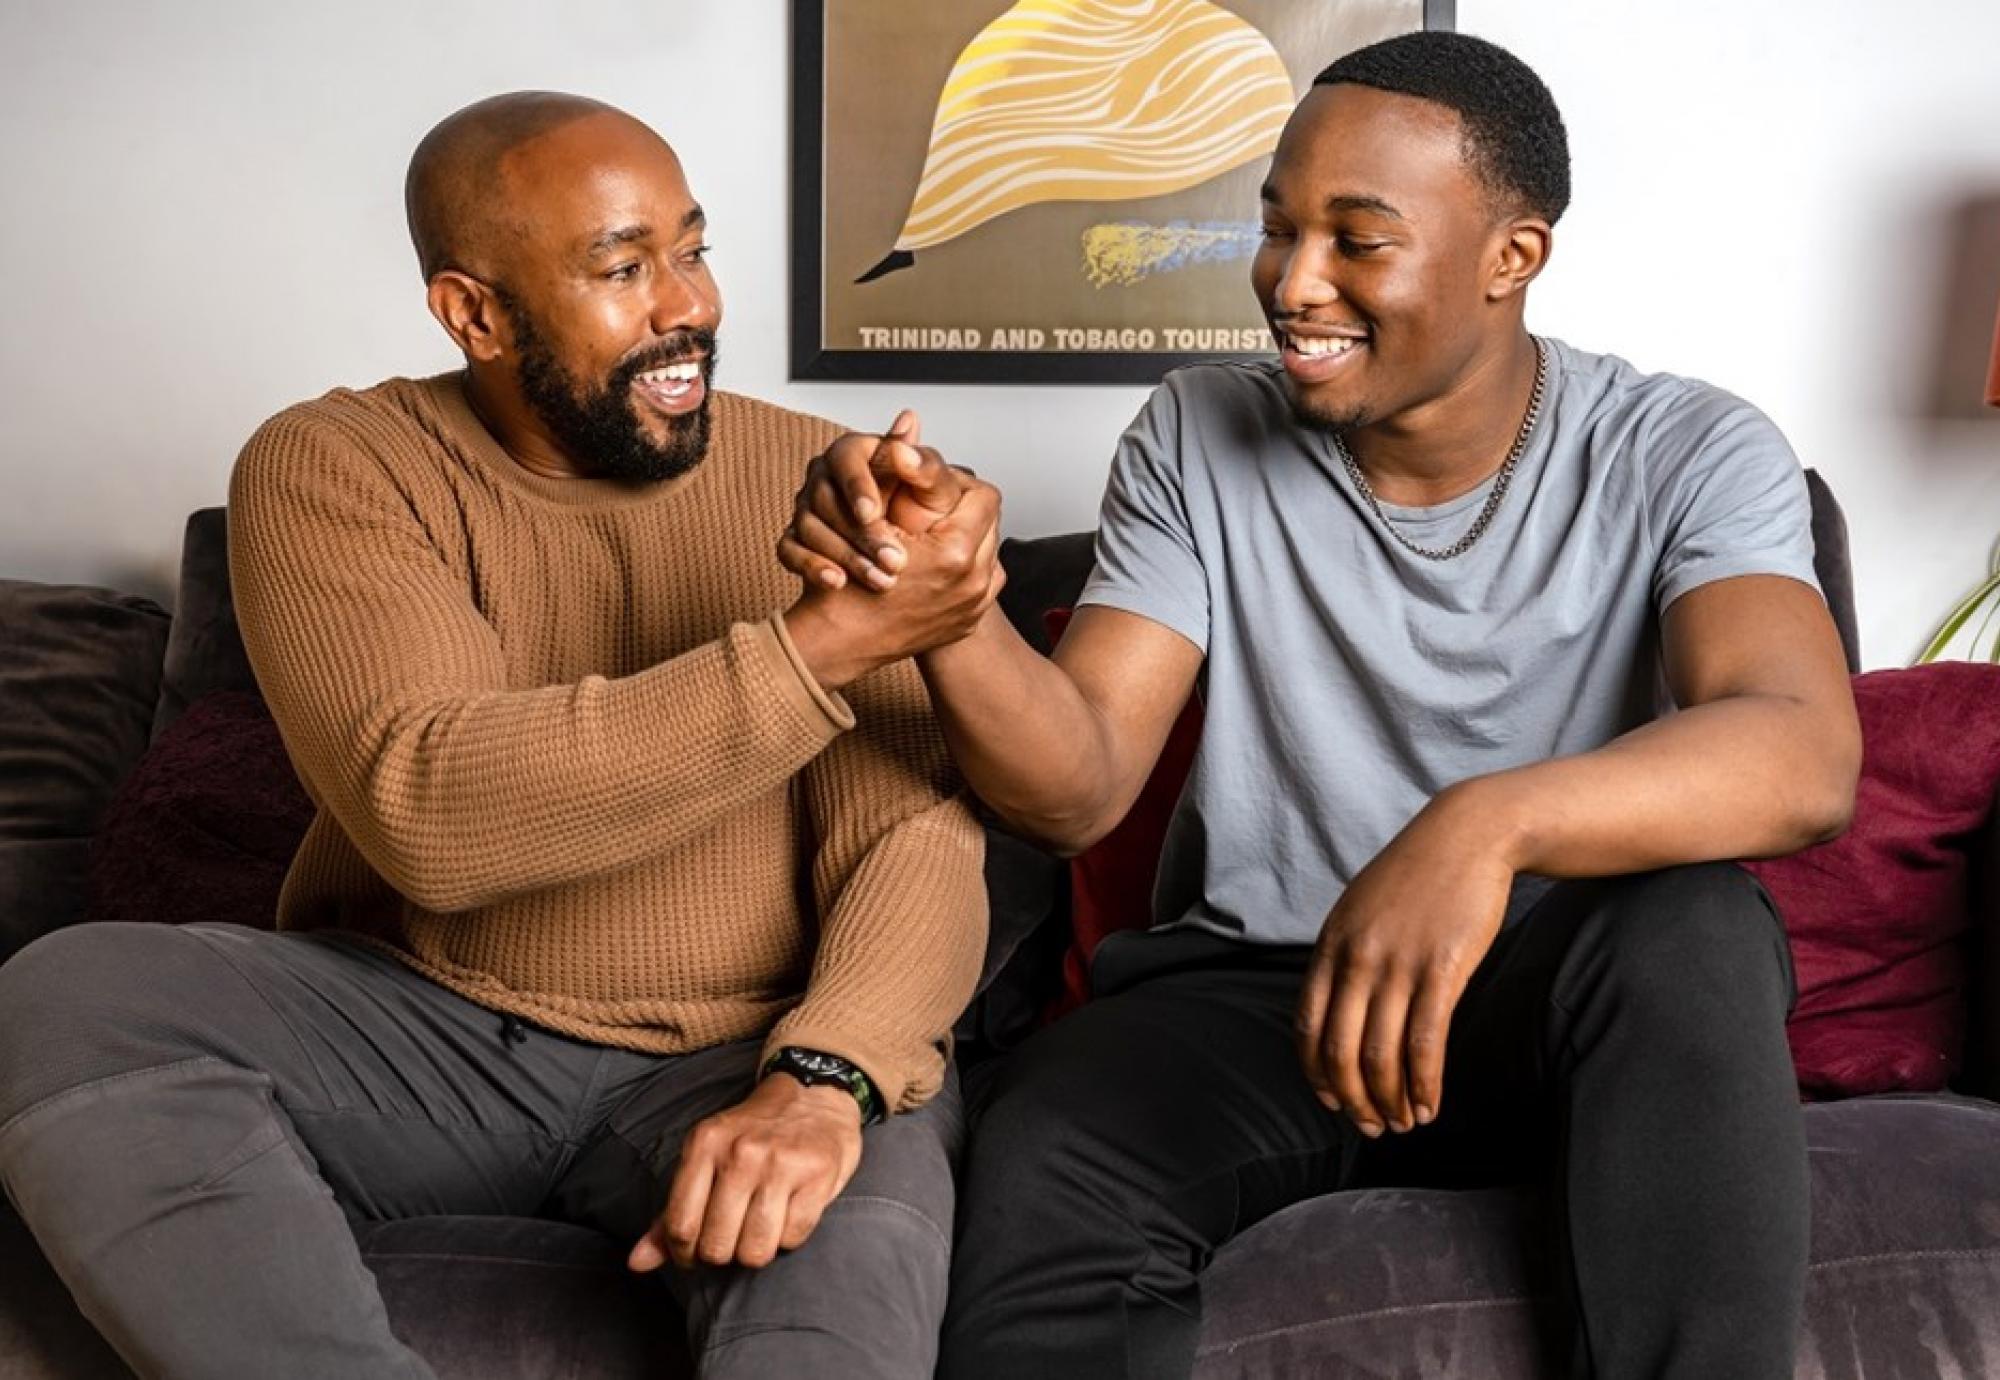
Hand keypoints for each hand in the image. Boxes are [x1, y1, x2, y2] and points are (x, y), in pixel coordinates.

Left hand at [628, 1073, 864, 1273]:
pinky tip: (787, 1215)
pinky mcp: (818, 1175)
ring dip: (756, 1251)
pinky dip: (788, 1238)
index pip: (680, 1225)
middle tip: (732, 1238)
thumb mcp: (706, 1157)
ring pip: (755, 1250)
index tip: (695, 1254)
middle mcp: (741, 1152)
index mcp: (704, 1143)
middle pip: (717, 1245)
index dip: (685, 1254)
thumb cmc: (753, 1134)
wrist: (813, 1093)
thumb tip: (637, 1263)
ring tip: (759, 1229)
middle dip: (722, 1254)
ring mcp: (782, 1163)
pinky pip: (793, 1239)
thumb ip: (673, 1212)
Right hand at [779, 410, 972, 591]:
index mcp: (858, 453)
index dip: (856, 485)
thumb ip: (925, 462)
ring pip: (809, 526)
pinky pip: (789, 550)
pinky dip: (812, 567)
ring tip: (881, 579)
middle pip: (826, 498)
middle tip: (894, 560)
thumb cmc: (925, 516)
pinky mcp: (797, 538)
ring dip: (846, 554)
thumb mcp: (936, 490)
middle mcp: (827, 477)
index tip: (872, 513)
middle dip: (861, 533)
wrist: (913, 559)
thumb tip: (908, 422)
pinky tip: (838, 582)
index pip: (846, 458)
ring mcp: (807, 508)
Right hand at [781, 468, 1005, 689]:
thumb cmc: (848, 581)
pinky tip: (934, 563)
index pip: (984, 495)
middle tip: (932, 509)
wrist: (839, 642)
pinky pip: (980, 581)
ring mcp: (974, 606)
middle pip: (990, 522)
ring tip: (932, 534)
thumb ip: (901, 468)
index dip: (957, 483)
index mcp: (956, 553)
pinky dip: (962, 567)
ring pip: (988, 551)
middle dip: (964, 510)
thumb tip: (909, 418)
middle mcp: (974, 583)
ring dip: (965, 538)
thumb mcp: (874, 515)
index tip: (935, 486)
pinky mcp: (968, 622)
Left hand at [1296, 786, 1516, 1136]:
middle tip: (1371, 1128)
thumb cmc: (1418, 875)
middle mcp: (1356, 958)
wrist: (1469, 834)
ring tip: (1404, 1123)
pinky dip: (1424, 1084)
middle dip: (1353, 1100)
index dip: (1316, 1072)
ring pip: (1381, 1054)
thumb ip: (1346, 955)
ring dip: (1390, 1100)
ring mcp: (1398, 964)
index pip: (1308, 1026)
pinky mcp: (1442, 970)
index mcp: (1331, 945)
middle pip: (1340, 1050)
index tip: (1332, 1100)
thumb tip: (1339, 1007)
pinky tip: (1431, 1105)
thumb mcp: (1362, 909)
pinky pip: (1425, 1043)